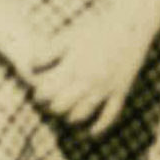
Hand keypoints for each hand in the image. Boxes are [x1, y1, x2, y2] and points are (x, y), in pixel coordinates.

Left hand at [34, 0, 159, 135]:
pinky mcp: (120, 92)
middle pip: (61, 107)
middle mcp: (88, 82)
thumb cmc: (97, 28)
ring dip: (70, 118)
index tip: (39, 94)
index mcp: (73, 67)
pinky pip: (109, 116)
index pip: (47, 93)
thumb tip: (29, 66)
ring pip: (81, 114)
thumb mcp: (69, 37)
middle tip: (50, 105)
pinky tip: (90, 133)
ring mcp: (105, 89)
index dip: (39, 96)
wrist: (130, 27)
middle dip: (52, 108)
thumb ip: (48, 52)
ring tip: (66, 115)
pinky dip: (99, 127)